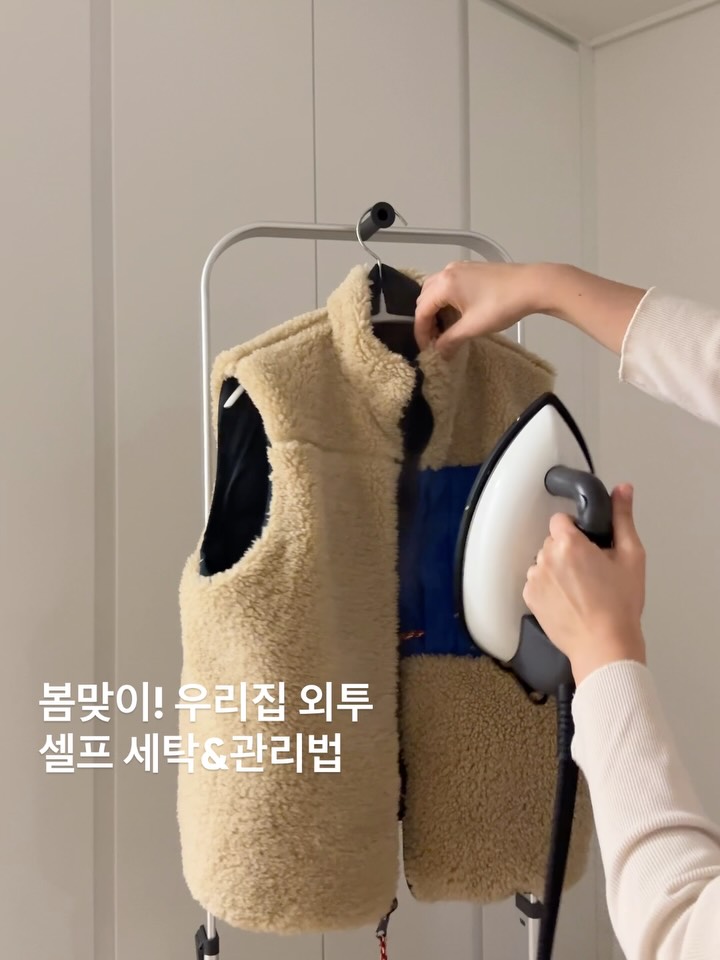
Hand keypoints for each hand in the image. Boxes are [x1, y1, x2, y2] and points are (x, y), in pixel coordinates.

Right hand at [414, 262, 547, 356]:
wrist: (533, 285)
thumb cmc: (502, 305)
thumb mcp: (473, 327)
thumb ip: (450, 340)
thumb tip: (438, 352)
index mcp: (444, 284)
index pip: (422, 311)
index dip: (421, 333)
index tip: (428, 350)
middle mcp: (447, 271)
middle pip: (425, 298)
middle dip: (426, 321)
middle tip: (435, 340)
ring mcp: (460, 268)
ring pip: (436, 290)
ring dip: (436, 310)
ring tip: (445, 329)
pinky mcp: (471, 269)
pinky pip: (449, 285)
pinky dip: (446, 301)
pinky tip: (457, 314)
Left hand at [522, 484, 646, 684]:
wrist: (604, 646)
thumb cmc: (619, 606)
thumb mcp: (631, 556)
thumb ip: (622, 518)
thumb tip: (622, 490)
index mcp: (569, 544)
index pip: (561, 519)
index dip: (577, 530)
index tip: (590, 545)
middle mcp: (546, 558)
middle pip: (553, 541)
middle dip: (569, 551)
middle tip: (592, 571)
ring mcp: (534, 579)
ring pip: (544, 562)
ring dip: (558, 569)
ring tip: (582, 590)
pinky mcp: (529, 598)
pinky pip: (537, 582)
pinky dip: (550, 588)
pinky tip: (569, 601)